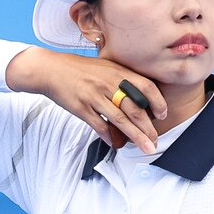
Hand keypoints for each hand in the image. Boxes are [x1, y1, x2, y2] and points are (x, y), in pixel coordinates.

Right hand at [5, 47, 167, 152]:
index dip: (158, 102)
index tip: (163, 114)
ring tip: (146, 147)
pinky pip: (99, 126)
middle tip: (155, 140)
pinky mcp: (81, 108)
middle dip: (149, 128)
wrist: (50, 69)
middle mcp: (108, 84)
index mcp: (118, 72)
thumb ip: (124, 78)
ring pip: (121, 120)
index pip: (146, 86)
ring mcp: (94, 97)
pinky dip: (109, 136)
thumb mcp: (106, 66)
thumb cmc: (81, 69)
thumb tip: (144, 97)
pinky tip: (115, 144)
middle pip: (135, 109)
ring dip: (136, 137)